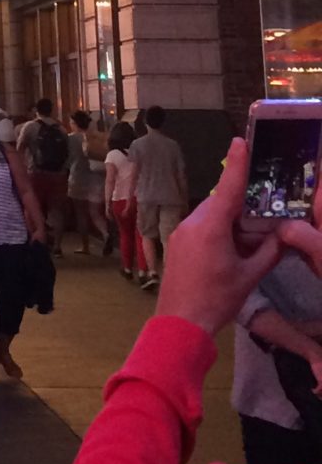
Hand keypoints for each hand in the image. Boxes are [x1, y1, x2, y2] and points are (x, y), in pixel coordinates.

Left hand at [156, 140, 284, 334]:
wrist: (180, 323)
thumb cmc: (217, 299)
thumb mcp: (250, 275)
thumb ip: (270, 251)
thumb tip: (287, 234)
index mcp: (211, 225)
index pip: (229, 187)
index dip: (237, 163)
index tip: (241, 140)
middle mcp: (193, 222)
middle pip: (223, 203)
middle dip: (245, 208)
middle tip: (267, 217)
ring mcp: (182, 232)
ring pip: (213, 216)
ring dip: (233, 223)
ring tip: (252, 242)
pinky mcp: (178, 243)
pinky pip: (203, 228)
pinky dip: (220, 232)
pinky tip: (233, 251)